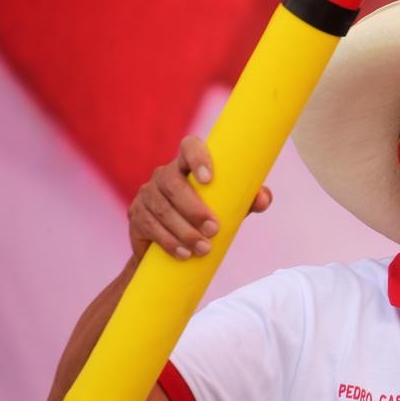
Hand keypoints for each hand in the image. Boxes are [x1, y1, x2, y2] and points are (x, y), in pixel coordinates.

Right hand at [127, 135, 272, 259]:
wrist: (176, 245)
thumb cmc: (210, 215)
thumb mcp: (231, 207)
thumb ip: (249, 200)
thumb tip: (263, 199)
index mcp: (188, 165)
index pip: (189, 147)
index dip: (197, 158)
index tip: (209, 179)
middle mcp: (164, 174)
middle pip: (172, 183)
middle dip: (193, 208)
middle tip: (214, 230)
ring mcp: (147, 193)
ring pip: (161, 208)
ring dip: (183, 230)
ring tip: (203, 248)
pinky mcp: (136, 215)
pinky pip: (149, 226)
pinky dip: (169, 241)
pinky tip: (183, 253)